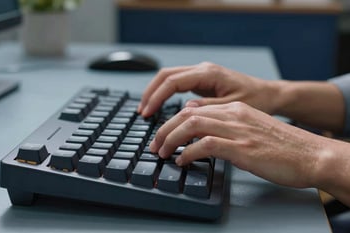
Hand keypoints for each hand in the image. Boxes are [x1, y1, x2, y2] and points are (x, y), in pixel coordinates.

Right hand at [138, 62, 281, 117]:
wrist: (268, 94)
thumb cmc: (255, 99)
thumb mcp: (232, 107)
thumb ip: (208, 108)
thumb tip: (185, 111)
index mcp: (208, 73)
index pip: (172, 81)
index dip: (157, 97)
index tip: (147, 113)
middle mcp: (202, 70)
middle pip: (165, 75)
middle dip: (150, 93)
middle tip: (142, 112)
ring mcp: (201, 74)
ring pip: (169, 77)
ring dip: (155, 92)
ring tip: (146, 109)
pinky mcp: (202, 80)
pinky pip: (177, 83)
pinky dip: (164, 93)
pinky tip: (160, 105)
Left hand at [150, 102, 331, 188]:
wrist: (310, 153)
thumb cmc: (282, 146)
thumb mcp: (251, 130)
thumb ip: (228, 130)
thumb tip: (203, 139)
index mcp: (235, 110)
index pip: (194, 108)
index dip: (173, 120)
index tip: (163, 133)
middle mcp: (233, 115)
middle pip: (187, 114)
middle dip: (165, 129)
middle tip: (155, 144)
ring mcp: (237, 130)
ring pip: (192, 125)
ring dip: (171, 139)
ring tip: (162, 152)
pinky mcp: (241, 147)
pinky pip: (205, 145)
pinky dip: (188, 152)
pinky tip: (182, 161)